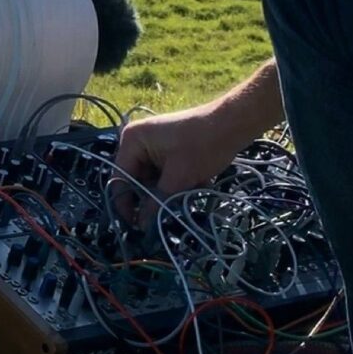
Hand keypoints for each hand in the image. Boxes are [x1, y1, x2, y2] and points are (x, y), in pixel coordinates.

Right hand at [113, 108, 244, 228]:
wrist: (232, 124)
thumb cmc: (202, 146)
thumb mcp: (179, 178)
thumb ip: (157, 202)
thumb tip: (142, 227)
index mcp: (132, 141)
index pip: (120, 178)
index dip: (126, 204)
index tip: (136, 228)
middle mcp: (136, 141)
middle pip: (136, 179)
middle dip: (153, 197)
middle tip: (167, 215)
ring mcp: (151, 144)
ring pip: (151, 179)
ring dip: (169, 191)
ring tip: (189, 192)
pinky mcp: (165, 149)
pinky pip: (162, 173)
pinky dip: (177, 183)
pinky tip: (196, 181)